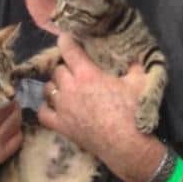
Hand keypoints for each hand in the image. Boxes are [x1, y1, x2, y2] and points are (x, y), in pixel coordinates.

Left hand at [37, 34, 161, 181]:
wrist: (125, 144)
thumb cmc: (132, 112)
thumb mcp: (139, 83)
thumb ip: (135, 67)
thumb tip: (135, 57)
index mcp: (87, 74)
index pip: (69, 50)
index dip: (65, 41)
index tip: (64, 37)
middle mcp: (70, 88)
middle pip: (58, 70)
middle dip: (65, 67)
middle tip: (75, 70)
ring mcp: (62, 107)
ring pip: (48, 88)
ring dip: (55, 85)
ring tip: (63, 87)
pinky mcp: (60, 125)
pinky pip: (43, 112)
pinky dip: (46, 107)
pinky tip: (52, 105)